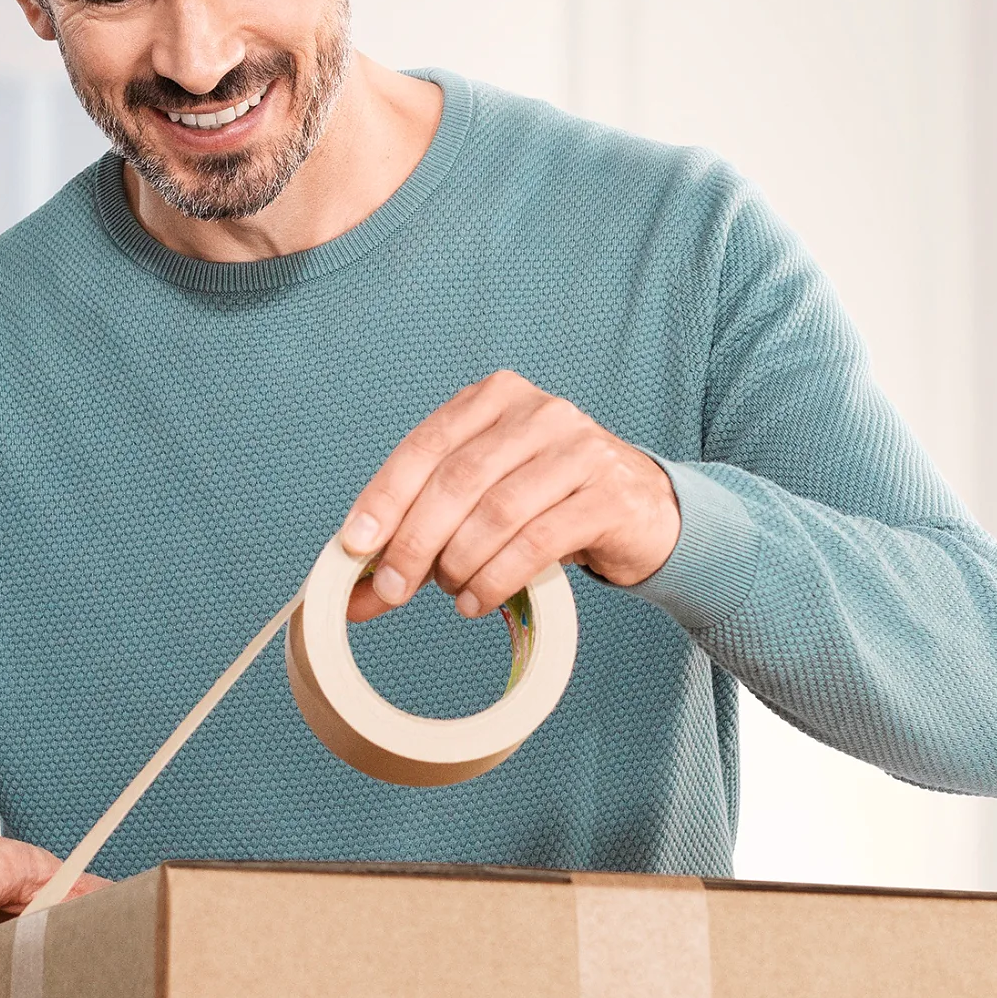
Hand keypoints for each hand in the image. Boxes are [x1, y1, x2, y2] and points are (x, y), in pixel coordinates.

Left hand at [339, 370, 680, 622]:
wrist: (643, 509)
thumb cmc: (548, 501)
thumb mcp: (481, 502)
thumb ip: (421, 532)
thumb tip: (356, 591)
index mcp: (495, 398)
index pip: (425, 446)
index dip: (384, 497)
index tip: (354, 544)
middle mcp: (539, 412)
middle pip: (457, 480)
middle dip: (415, 541)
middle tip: (392, 589)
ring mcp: (580, 450)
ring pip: (496, 513)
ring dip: (459, 563)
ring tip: (451, 592)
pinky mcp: (608, 496)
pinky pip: (537, 542)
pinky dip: (496, 578)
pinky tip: (479, 599)